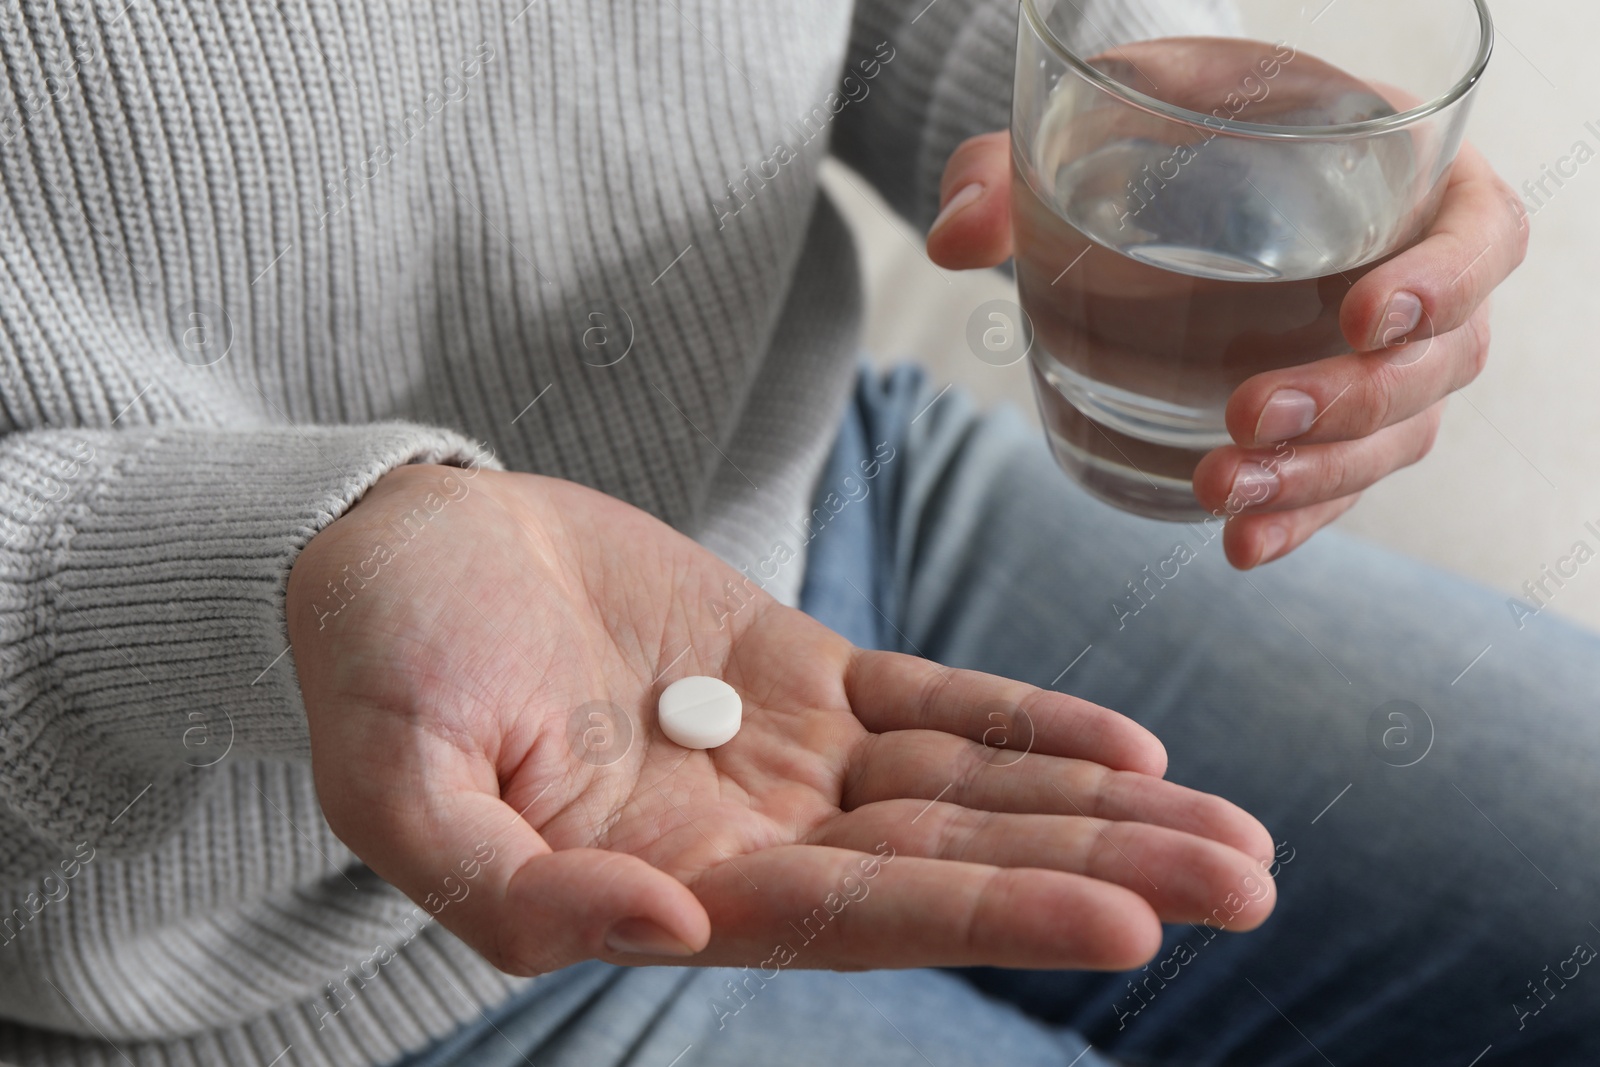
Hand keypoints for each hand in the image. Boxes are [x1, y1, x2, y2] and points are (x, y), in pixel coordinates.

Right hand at [288, 464, 1276, 975]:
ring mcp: (785, 756)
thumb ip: (508, 885)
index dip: (993, 913)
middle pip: (952, 862)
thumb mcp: (396, 782)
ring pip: (968, 790)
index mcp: (665, 883)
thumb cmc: (376, 665)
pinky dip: (1028, 725)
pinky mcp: (798, 672)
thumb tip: (668, 928)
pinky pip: (933, 704)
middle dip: (1101, 873)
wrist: (400, 549)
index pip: (857, 916)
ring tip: (1239, 834)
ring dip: (1100, 808)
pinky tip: (1131, 748)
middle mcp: (748, 838)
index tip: (1136, 923)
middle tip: (1252, 885)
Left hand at [928, 130, 1527, 568]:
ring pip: (1398, 434)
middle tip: (1246, 415)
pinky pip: (1345, 477)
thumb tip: (954, 239)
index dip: (1447, 279)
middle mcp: (1414, 271)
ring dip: (1318, 475)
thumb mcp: (1104, 114)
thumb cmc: (1161, 122)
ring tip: (1220, 494)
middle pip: (1444, 359)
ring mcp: (1382, 355)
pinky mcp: (1336, 414)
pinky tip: (1240, 544)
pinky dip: (1300, 517)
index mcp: (1402, 173)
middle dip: (1351, 402)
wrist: (1162, 163)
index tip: (1361, 315)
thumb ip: (1021, 163)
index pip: (1482, 233)